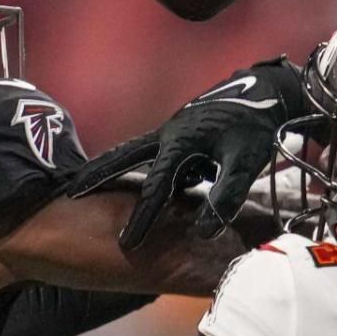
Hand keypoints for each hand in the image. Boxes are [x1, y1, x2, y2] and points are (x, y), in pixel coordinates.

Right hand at [72, 56, 307, 248]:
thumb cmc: (256, 125)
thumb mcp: (244, 161)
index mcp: (179, 142)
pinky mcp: (181, 134)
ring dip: (111, 169)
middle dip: (97, 174)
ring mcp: (172, 132)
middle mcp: (168, 135)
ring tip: (85, 185)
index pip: (155, 187)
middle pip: (123, 157)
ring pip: (133, 153)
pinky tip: (133, 182)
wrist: (267, 90)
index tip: (127, 244)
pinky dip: (136, 167)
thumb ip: (225, 196)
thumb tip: (203, 232)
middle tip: (69, 192)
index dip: (141, 218)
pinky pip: (152, 155)